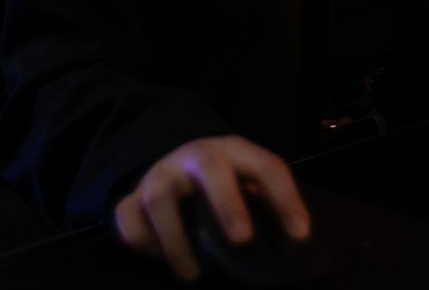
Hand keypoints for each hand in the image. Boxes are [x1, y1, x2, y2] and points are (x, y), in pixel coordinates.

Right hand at [112, 135, 309, 282]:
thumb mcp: (254, 190)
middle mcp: (197, 156)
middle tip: (242, 240)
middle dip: (226, 202)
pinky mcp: (133, 197)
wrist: (180, 170)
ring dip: (175, 240)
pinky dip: (142, 241)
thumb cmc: (230, 188)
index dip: (285, 198)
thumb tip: (300, 250)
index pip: (267, 166)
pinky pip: (127, 216)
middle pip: (209, 164)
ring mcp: (161, 174)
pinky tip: (161, 258)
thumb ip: (274, 216)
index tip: (299, 236)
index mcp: (238, 152)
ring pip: (159, 196)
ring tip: (193, 276)